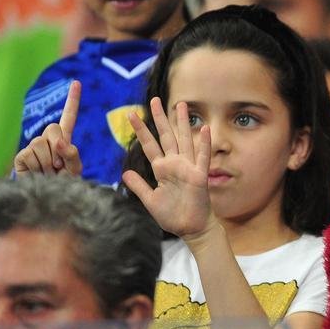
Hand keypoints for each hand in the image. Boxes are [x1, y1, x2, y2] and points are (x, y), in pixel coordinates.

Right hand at [13, 80, 82, 176]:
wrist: (49, 199)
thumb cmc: (64, 184)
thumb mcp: (75, 169)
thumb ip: (72, 154)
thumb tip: (59, 141)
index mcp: (64, 139)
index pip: (69, 117)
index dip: (72, 100)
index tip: (77, 82)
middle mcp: (47, 139)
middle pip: (53, 128)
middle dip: (58, 148)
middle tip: (58, 166)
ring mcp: (33, 146)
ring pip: (41, 143)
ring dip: (48, 162)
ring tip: (49, 172)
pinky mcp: (22, 156)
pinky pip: (30, 154)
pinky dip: (37, 167)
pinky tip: (38, 174)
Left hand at [122, 98, 216, 240]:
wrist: (190, 228)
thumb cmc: (172, 215)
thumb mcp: (150, 201)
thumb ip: (139, 186)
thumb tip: (125, 172)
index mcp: (162, 169)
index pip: (149, 145)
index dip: (141, 130)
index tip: (131, 115)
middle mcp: (175, 164)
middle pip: (166, 136)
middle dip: (160, 118)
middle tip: (154, 99)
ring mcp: (188, 168)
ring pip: (184, 140)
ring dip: (182, 123)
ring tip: (180, 105)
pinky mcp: (199, 176)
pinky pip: (202, 157)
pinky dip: (203, 143)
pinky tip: (204, 129)